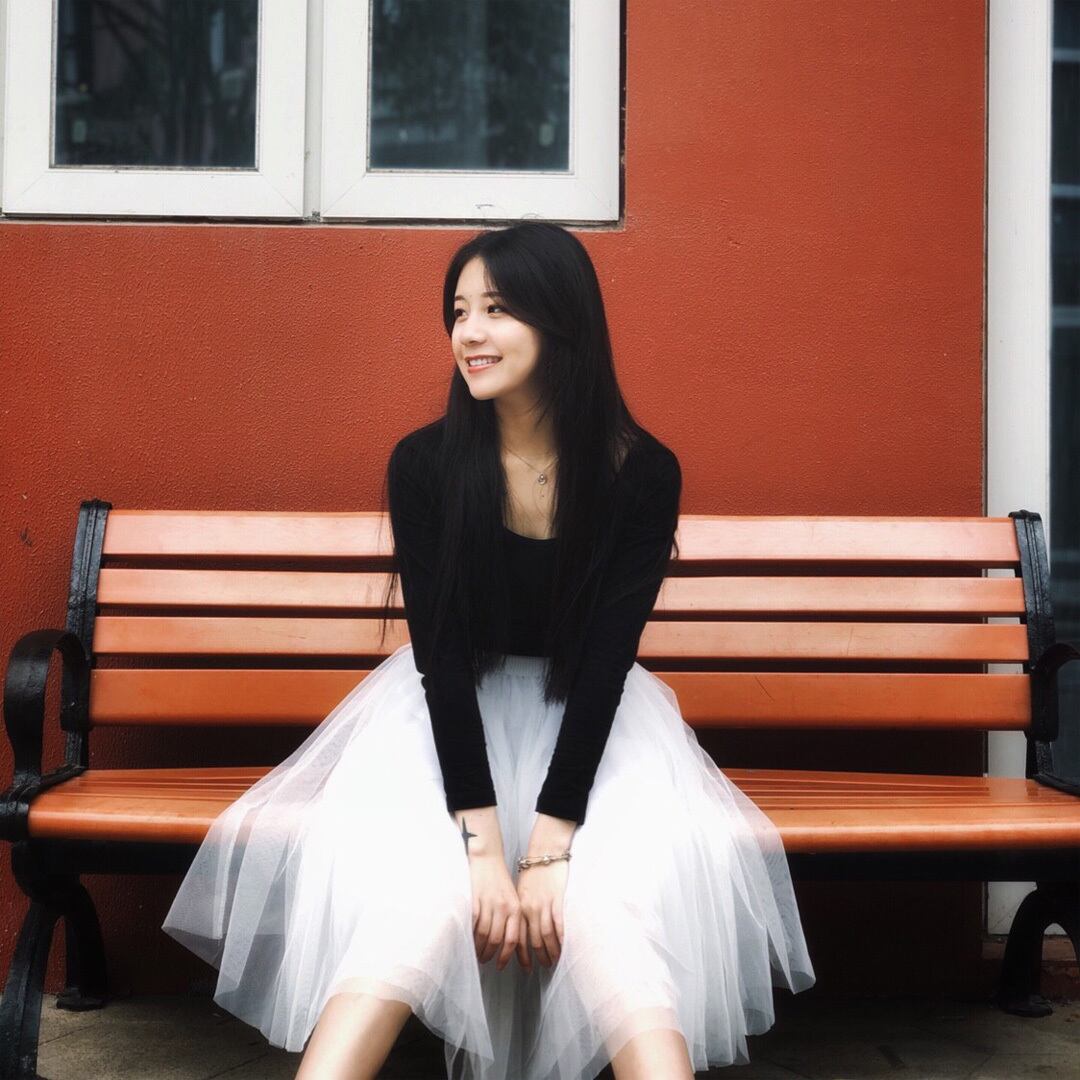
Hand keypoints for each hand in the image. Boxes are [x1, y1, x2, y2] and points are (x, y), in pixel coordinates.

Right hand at [467, 853, 523, 970]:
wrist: (487, 858)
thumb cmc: (499, 880)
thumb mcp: (511, 898)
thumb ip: (511, 918)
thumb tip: (506, 944)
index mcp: (516, 908)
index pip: (513, 939)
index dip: (506, 956)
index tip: (501, 965)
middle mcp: (504, 907)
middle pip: (497, 940)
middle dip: (490, 954)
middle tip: (484, 961)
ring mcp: (489, 903)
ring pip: (484, 934)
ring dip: (479, 948)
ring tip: (476, 954)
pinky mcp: (475, 899)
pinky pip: (473, 924)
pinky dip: (470, 936)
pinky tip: (468, 941)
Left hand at [514, 857, 567, 971]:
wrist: (544, 852)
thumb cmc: (533, 871)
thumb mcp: (521, 891)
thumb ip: (521, 910)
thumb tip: (522, 929)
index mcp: (518, 908)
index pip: (518, 938)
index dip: (521, 955)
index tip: (525, 967)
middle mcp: (528, 909)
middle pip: (532, 940)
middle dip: (537, 957)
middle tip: (543, 968)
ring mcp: (543, 905)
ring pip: (545, 936)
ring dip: (550, 952)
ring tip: (554, 962)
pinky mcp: (556, 900)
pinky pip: (558, 924)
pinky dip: (560, 939)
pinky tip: (562, 947)